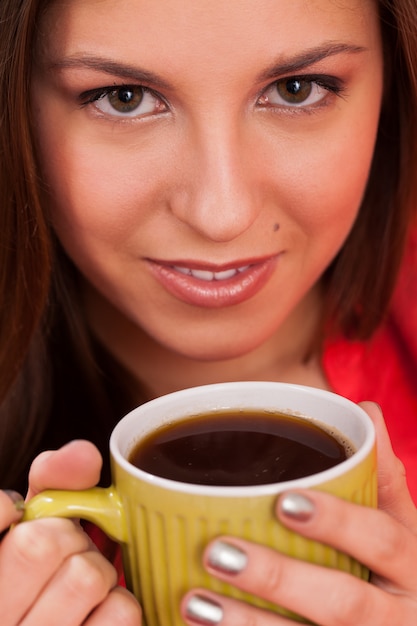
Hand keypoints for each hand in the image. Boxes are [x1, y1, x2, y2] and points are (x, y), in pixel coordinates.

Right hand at [0, 440, 141, 625]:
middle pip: (41, 545)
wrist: (47, 622)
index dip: (13, 509)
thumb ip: (53, 481)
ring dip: (97, 569)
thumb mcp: (34, 523)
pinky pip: (119, 611)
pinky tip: (96, 610)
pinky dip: (118, 601)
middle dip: (67, 536)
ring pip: (85, 577)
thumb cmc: (39, 574)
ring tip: (80, 581)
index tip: (18, 519)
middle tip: (62, 551)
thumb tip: (85, 454)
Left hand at [181, 403, 416, 624]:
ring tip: (193, 600)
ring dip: (247, 625)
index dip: (336, 522)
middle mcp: (397, 616)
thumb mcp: (405, 528)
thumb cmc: (399, 572)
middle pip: (343, 603)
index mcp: (412, 566)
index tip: (284, 501)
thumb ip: (385, 476)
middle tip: (219, 550)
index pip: (380, 541)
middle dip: (278, 578)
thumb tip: (366, 410)